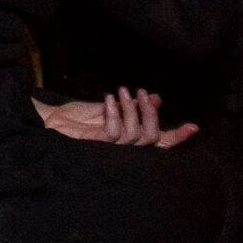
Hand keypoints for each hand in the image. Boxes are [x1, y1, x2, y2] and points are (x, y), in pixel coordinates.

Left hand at [32, 87, 199, 147]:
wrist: (49, 120)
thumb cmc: (76, 118)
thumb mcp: (108, 108)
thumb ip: (131, 107)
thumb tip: (154, 98)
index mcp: (128, 139)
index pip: (158, 142)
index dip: (176, 137)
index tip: (193, 126)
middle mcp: (123, 149)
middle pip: (151, 138)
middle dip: (150, 113)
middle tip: (141, 92)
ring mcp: (110, 150)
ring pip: (136, 135)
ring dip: (132, 110)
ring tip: (123, 92)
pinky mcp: (96, 147)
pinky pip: (114, 133)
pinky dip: (114, 113)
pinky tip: (109, 99)